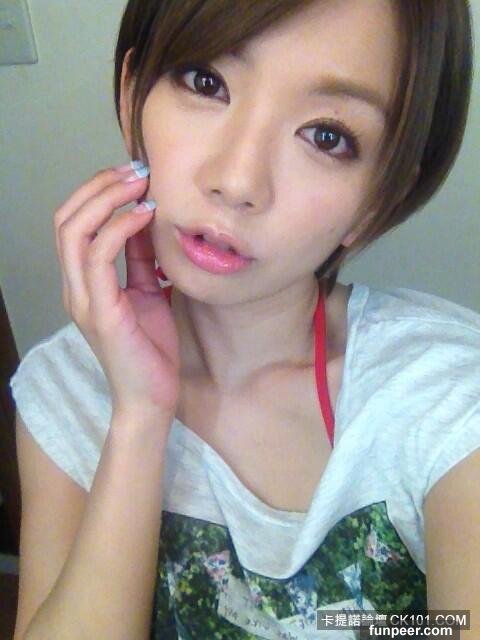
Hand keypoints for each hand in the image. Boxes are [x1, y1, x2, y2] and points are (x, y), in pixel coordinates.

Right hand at [53, 164, 179, 421]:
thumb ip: (143, 259)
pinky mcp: (100, 312)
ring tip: (140, 182)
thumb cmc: (150, 349)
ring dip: (107, 198)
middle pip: (67, 218)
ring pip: (75, 230)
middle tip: (137, 169)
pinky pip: (100, 256)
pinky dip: (121, 227)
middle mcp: (75, 287)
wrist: (151, 399)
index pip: (74, 223)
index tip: (135, 173)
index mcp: (84, 282)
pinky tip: (145, 214)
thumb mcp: (149, 293)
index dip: (98, 191)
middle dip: (100, 185)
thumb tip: (149, 219)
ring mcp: (83, 299)